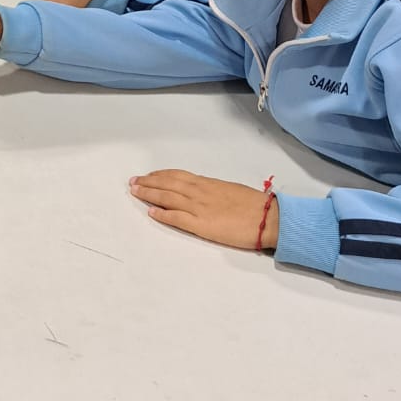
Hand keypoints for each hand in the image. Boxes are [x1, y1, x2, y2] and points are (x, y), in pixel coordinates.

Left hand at [129, 171, 276, 250]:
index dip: (161, 175)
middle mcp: (200, 193)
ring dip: (149, 194)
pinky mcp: (202, 225)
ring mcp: (199, 208)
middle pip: (168, 184)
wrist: (267, 218)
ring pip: (168, 198)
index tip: (149, 175)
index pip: (178, 176)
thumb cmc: (254, 205)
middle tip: (133, 181)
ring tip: (135, 192)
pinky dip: (162, 214)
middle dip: (148, 182)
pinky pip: (177, 218)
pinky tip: (151, 212)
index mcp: (208, 183)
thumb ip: (213, 190)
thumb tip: (202, 190)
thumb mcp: (230, 189)